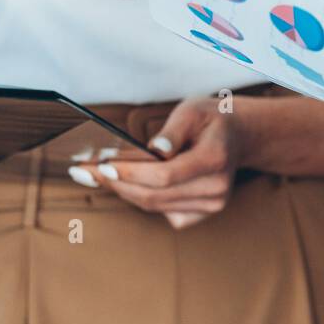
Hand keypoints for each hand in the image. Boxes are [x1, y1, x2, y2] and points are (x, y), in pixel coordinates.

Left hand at [70, 96, 247, 229]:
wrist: (240, 136)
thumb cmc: (212, 120)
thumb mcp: (193, 110)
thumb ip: (174, 130)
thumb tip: (155, 149)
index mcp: (215, 159)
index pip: (165, 175)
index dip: (130, 173)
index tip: (102, 165)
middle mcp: (216, 188)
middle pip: (155, 195)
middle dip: (116, 184)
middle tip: (84, 172)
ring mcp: (212, 204)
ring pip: (155, 205)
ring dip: (123, 191)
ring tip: (95, 176)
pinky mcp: (204, 213)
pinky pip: (165, 212)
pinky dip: (143, 199)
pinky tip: (128, 184)